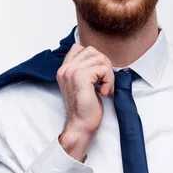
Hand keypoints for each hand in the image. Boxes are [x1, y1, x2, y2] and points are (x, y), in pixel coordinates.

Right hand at [56, 44, 114, 160]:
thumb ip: (85, 69)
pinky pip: (104, 69)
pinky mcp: (81, 77)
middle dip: (104, 64)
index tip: (97, 75)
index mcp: (64, 69)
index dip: (94, 58)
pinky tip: (104, 92)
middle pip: (92, 51)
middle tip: (105, 82)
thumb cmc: (85, 108)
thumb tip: (101, 58)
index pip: (80, 48)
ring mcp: (72, 71)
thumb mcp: (82, 83)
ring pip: (100, 58)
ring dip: (108, 74)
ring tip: (105, 88)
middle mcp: (65, 68)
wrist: (80, 125)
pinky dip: (109, 81)